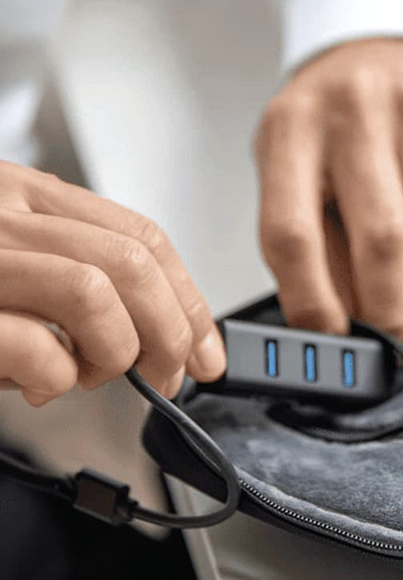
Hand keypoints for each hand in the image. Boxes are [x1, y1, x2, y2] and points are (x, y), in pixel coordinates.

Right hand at [0, 162, 225, 405]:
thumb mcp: (12, 266)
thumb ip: (75, 279)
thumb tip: (161, 336)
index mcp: (23, 194)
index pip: (140, 234)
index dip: (188, 297)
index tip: (205, 348)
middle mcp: (1, 213)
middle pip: (133, 261)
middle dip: (171, 332)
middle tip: (165, 376)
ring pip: (93, 290)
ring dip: (114, 350)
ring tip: (88, 375)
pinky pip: (34, 343)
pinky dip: (55, 376)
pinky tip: (39, 385)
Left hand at [255, 38, 402, 346]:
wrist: (382, 49)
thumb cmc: (324, 119)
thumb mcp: (288, 162)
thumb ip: (306, 235)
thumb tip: (332, 322)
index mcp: (293, 127)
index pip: (294, 231)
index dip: (310, 299)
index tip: (326, 337)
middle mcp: (357, 114)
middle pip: (383, 239)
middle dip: (387, 312)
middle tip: (383, 346)